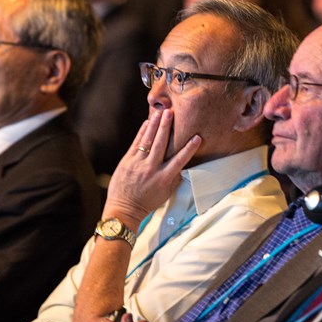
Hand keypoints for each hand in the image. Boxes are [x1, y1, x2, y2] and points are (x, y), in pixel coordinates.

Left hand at [105, 109, 201, 226]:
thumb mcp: (166, 193)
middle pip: (160, 144)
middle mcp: (151, 169)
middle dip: (166, 127)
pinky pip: (136, 143)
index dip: (189, 148)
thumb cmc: (148, 202)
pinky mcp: (127, 161)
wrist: (124, 209)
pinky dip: (142, 132)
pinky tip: (147, 122)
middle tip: (172, 113)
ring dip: (154, 125)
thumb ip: (175, 178)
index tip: (197, 137)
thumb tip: (186, 165)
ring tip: (160, 112)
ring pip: (148, 141)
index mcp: (163, 178)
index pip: (179, 160)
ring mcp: (138, 164)